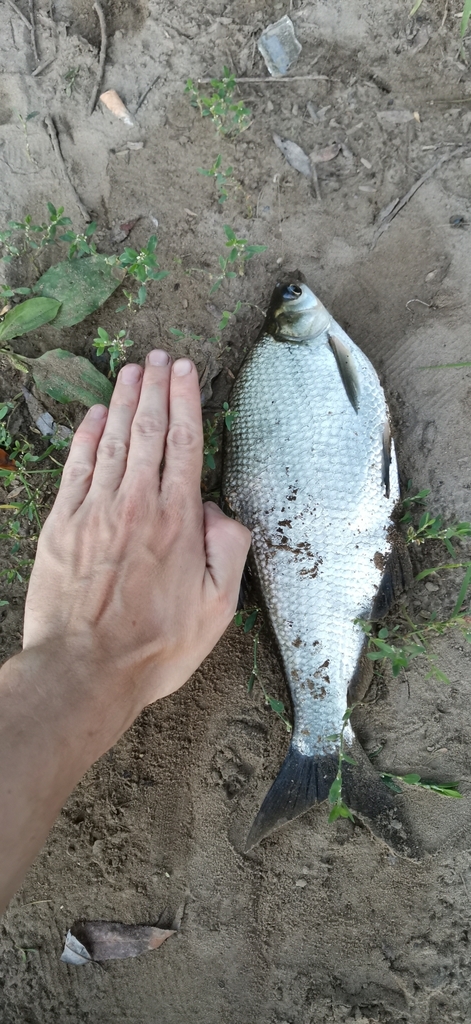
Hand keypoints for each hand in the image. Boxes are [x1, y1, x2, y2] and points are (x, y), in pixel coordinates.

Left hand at [23, 351, 250, 712]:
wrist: (85, 670)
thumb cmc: (156, 646)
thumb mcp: (218, 609)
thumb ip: (229, 550)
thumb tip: (220, 509)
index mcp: (178, 520)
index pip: (185, 444)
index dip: (186, 401)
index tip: (185, 371)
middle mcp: (137, 504)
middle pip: (149, 431)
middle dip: (156, 388)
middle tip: (160, 357)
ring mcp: (95, 510)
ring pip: (114, 440)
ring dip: (124, 400)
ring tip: (132, 369)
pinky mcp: (62, 524)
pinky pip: (77, 467)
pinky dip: (87, 435)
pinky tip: (95, 414)